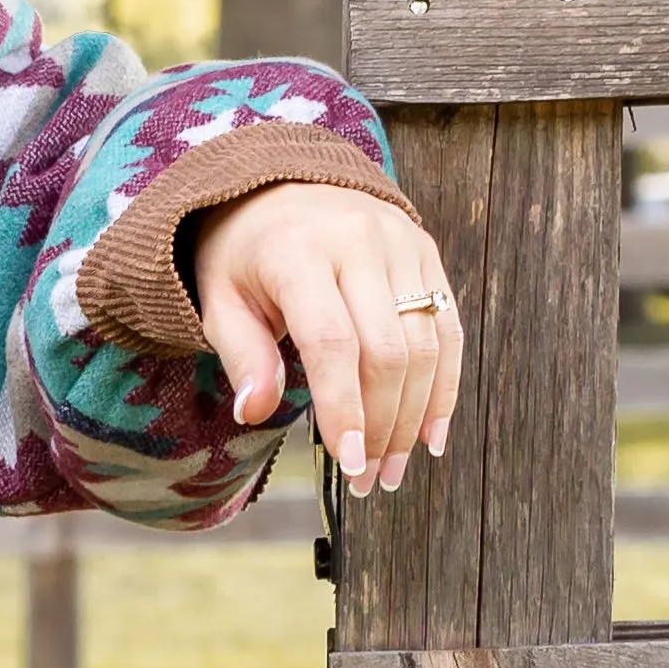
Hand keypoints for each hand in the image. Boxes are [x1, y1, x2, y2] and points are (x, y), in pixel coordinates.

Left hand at [191, 179, 460, 501]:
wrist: (278, 188)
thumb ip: (242, 356)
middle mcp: (358, 240)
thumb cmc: (243, 257)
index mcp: (299, 251)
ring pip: (426, 344)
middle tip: (368, 479)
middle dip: (382, 425)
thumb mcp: (220, 301)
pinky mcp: (427, 252)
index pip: (333, 343)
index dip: (345, 408)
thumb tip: (255, 412)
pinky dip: (445, 386)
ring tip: (394, 468)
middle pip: (387, 351)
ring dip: (415, 416)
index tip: (349, 462)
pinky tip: (432, 434)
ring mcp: (401, 243)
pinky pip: (448, 327)